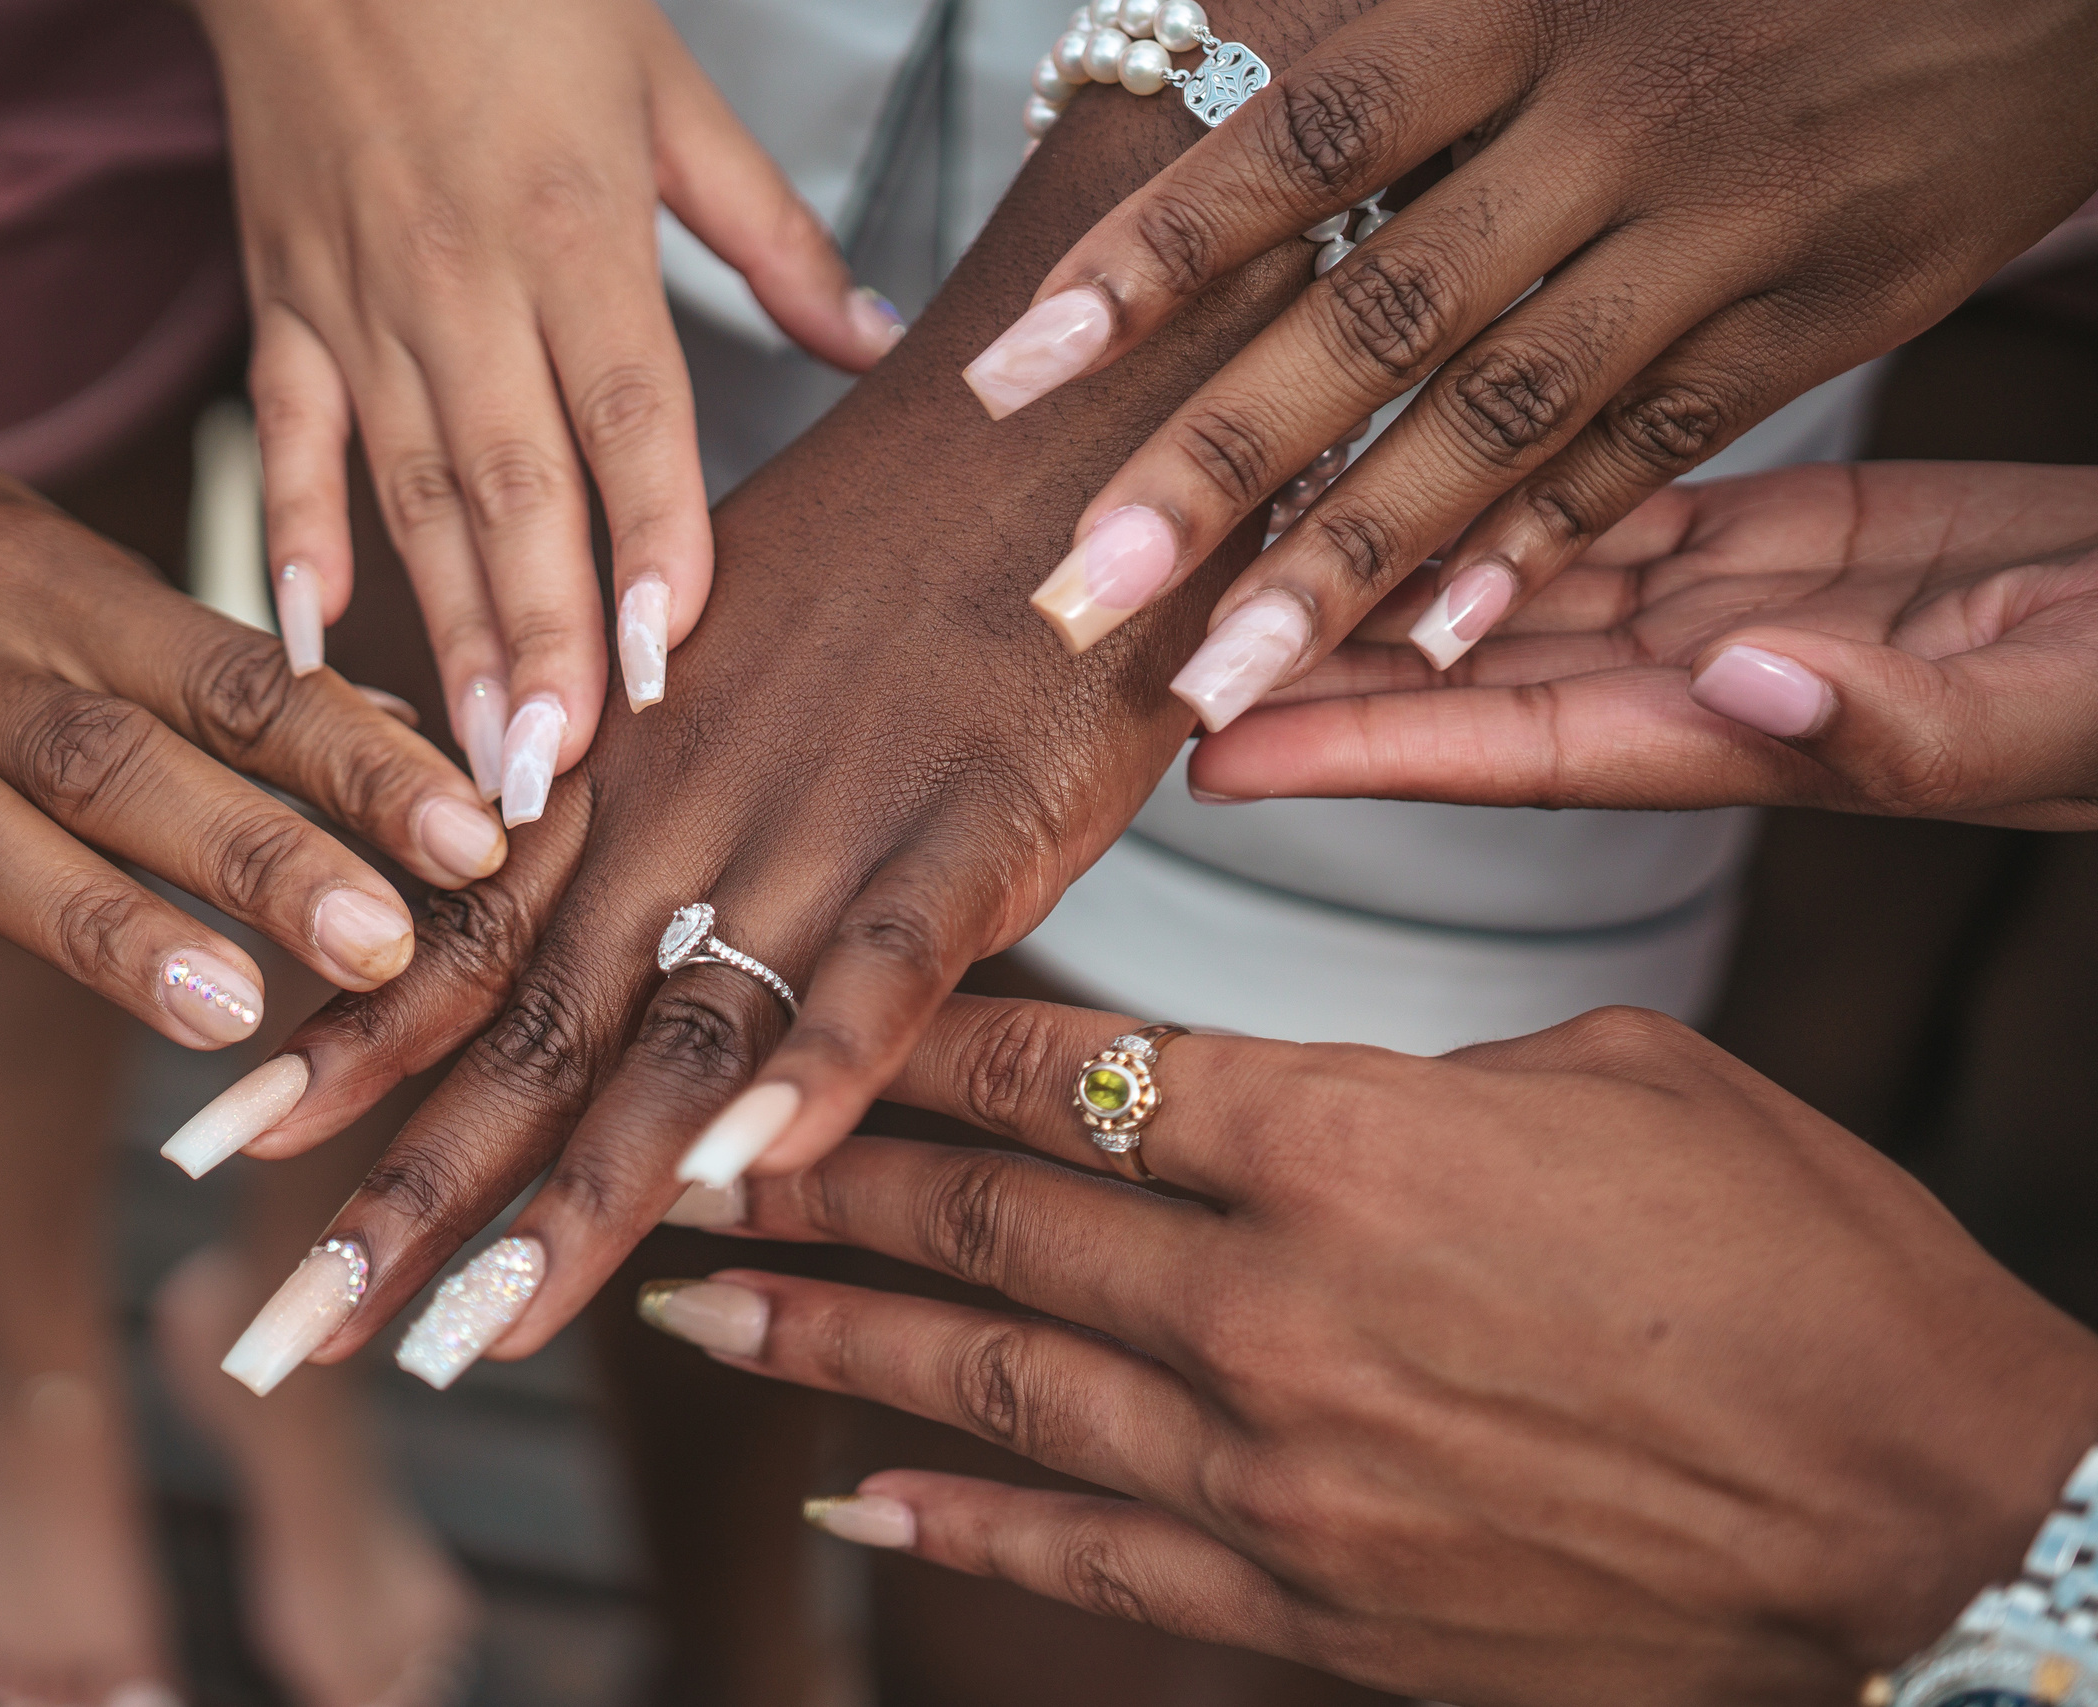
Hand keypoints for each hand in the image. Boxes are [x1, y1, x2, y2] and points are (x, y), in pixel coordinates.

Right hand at [0, 451, 508, 1060]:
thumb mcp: (67, 578)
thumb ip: (215, 674)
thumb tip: (412, 737)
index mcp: (58, 586)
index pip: (231, 673)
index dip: (352, 755)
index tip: (474, 836)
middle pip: (114, 757)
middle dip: (251, 850)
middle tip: (384, 942)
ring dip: (95, 931)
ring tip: (229, 1014)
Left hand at [159, 50, 1355, 1395]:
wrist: (1043, 427)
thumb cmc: (888, 558)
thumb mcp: (715, 661)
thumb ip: (633, 789)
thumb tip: (545, 891)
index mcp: (623, 779)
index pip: (453, 943)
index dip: (335, 1059)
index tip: (214, 1159)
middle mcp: (687, 820)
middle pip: (524, 1035)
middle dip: (402, 1200)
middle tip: (279, 1340)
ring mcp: (822, 831)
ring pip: (670, 1037)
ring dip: (565, 1200)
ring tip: (457, 1338)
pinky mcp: (970, 837)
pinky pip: (878, 971)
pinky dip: (811, 1072)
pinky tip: (736, 1181)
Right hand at [193, 0, 903, 818]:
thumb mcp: (670, 93)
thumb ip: (775, 237)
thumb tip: (878, 347)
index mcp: (573, 225)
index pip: (622, 412)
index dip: (646, 538)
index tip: (661, 662)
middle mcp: (461, 279)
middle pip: (510, 486)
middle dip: (534, 641)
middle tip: (551, 778)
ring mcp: (359, 299)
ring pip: (405, 493)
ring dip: (440, 631)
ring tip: (469, 759)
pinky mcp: (283, 300)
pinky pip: (287, 439)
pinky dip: (290, 539)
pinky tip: (308, 641)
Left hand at [646, 995, 2097, 1705]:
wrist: (1931, 1517)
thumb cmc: (1801, 1264)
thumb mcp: (1610, 1081)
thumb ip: (1395, 1082)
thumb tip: (1260, 1099)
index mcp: (1354, 1141)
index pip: (1068, 1071)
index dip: (913, 1040)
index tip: (804, 1014)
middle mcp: (1280, 1311)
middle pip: (990, 1224)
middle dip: (818, 1179)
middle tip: (676, 1150)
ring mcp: (1282, 1479)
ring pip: (996, 1387)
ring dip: (829, 1338)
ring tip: (690, 1304)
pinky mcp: (1312, 1612)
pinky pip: (1088, 1558)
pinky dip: (957, 1520)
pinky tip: (852, 1488)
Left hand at [964, 0, 2097, 728]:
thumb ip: (1401, 42)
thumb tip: (1207, 37)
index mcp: (1516, 2)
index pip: (1294, 144)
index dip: (1146, 257)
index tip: (1010, 372)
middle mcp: (1606, 119)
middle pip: (1375, 314)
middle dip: (1214, 466)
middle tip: (1075, 592)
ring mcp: (1713, 227)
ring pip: (1499, 416)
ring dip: (1347, 560)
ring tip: (1214, 682)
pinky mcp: (1806, 313)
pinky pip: (1644, 449)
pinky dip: (1536, 546)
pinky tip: (1425, 646)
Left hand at [1191, 461, 2097, 829]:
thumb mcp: (2070, 700)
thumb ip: (1912, 717)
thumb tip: (1747, 685)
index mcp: (1761, 738)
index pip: (1513, 749)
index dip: (1359, 748)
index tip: (1211, 749)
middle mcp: (1713, 685)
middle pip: (1469, 678)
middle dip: (1315, 662)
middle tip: (1168, 646)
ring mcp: (1737, 609)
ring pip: (1512, 584)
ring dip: (1379, 571)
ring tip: (1235, 550)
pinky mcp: (1780, 534)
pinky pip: (1599, 510)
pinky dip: (1498, 497)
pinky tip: (1398, 476)